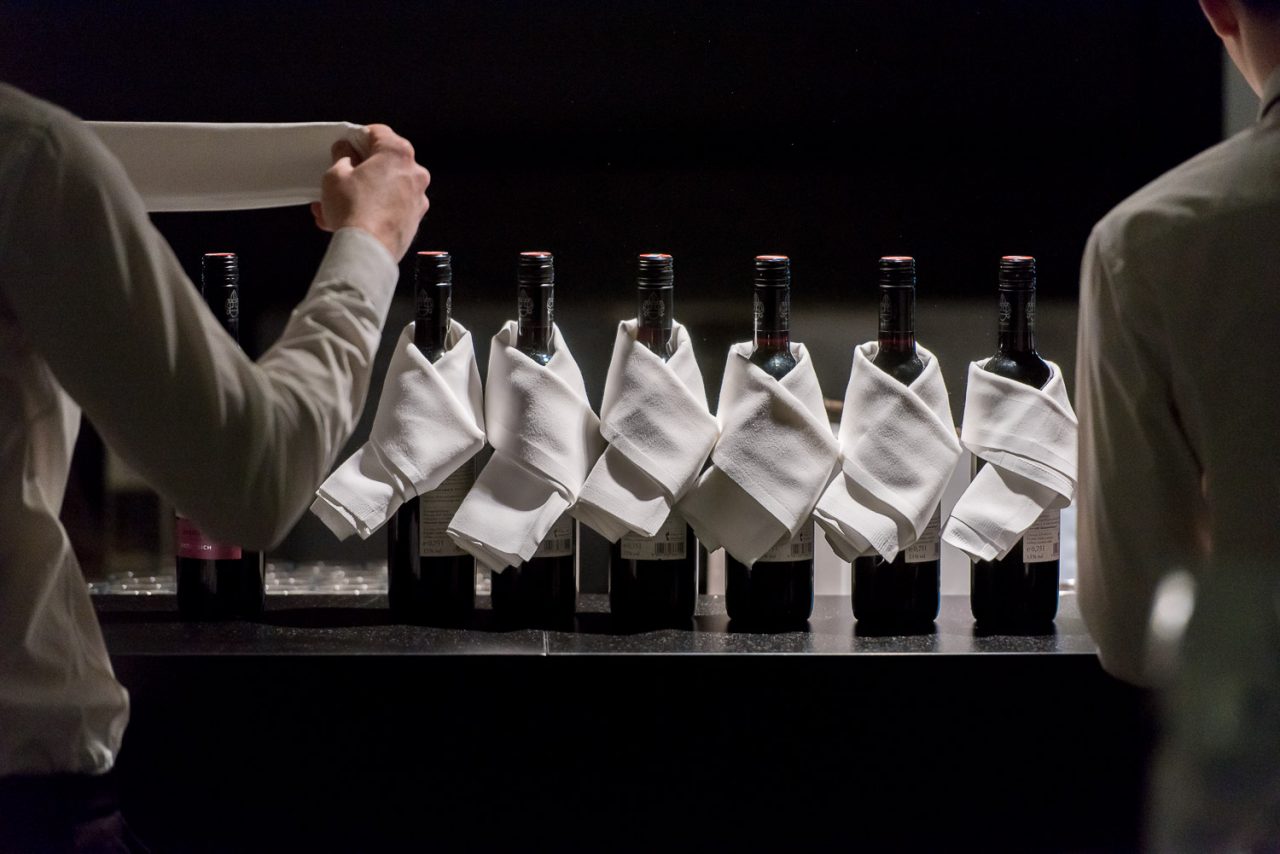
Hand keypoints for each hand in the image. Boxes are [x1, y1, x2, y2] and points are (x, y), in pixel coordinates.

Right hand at [311, 124, 429, 260]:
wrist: (368, 250)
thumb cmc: (354, 210)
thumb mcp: (335, 174)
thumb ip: (342, 156)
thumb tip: (345, 152)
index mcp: (397, 153)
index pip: (378, 132)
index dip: (358, 137)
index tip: (347, 145)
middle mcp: (414, 173)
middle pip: (385, 161)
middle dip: (360, 168)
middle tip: (341, 175)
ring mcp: (417, 198)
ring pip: (386, 188)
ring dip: (362, 192)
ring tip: (335, 204)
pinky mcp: (414, 220)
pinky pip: (390, 208)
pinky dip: (373, 210)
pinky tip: (348, 218)